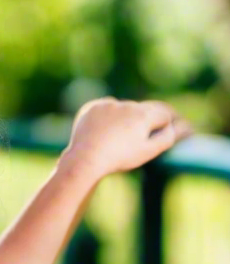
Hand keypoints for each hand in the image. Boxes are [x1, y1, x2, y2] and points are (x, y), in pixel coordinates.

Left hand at [58, 96, 194, 180]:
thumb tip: (179, 126)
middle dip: (150, 118)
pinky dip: (108, 118)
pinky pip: (105, 109)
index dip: (169, 122)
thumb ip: (167, 138)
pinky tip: (105, 132)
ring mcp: (107, 104)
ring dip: (127, 118)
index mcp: (143, 115)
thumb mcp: (147, 152)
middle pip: (145, 109)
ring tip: (122, 137)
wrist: (84, 160)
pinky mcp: (92, 107)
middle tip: (153, 128)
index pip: (164, 114)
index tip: (172, 128)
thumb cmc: (118, 159)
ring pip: (124, 109)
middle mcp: (127, 104)